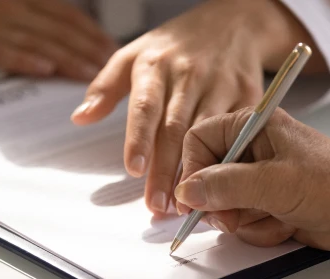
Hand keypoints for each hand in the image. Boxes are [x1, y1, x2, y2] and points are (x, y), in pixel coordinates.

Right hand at [0, 0, 117, 78]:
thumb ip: (25, 22)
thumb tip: (52, 46)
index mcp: (18, 0)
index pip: (65, 15)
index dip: (92, 32)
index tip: (112, 48)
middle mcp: (10, 10)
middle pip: (60, 31)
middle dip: (90, 49)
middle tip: (113, 67)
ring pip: (40, 44)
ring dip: (69, 60)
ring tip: (92, 75)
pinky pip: (4, 53)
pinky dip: (26, 61)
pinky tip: (45, 70)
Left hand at [71, 0, 325, 214]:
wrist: (233, 22)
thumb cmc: (176, 46)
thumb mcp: (133, 53)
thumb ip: (105, 88)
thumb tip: (80, 117)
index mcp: (156, 66)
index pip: (145, 106)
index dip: (139, 138)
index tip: (134, 169)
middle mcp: (189, 76)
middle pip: (175, 130)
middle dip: (166, 171)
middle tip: (157, 205)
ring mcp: (222, 85)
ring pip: (208, 136)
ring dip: (197, 172)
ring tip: (185, 205)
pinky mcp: (248, 96)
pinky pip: (238, 134)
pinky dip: (229, 162)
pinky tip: (219, 187)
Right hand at [175, 108, 329, 250]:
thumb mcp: (274, 183)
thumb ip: (226, 186)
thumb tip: (186, 191)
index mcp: (252, 126)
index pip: (199, 140)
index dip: (192, 170)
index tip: (193, 199)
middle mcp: (250, 150)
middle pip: (206, 178)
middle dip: (221, 204)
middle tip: (236, 217)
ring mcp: (257, 179)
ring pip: (223, 205)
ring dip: (245, 220)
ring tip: (275, 216)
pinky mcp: (264, 203)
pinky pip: (242, 221)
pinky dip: (261, 229)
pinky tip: (285, 223)